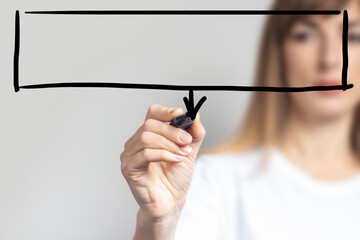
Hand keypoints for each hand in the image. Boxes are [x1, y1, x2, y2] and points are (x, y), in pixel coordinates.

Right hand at [120, 104, 205, 221]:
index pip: (152, 113)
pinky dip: (163, 154)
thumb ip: (193, 134)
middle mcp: (136, 142)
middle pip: (150, 124)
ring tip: (182, 154)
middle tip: (186, 141)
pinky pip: (145, 154)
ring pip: (147, 137)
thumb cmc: (175, 178)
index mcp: (149, 135)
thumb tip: (195, 116)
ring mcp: (129, 155)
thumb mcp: (189, 152)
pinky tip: (175, 160)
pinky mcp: (128, 168)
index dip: (165, 111)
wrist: (171, 202)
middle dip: (172, 131)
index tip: (180, 115)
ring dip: (169, 144)